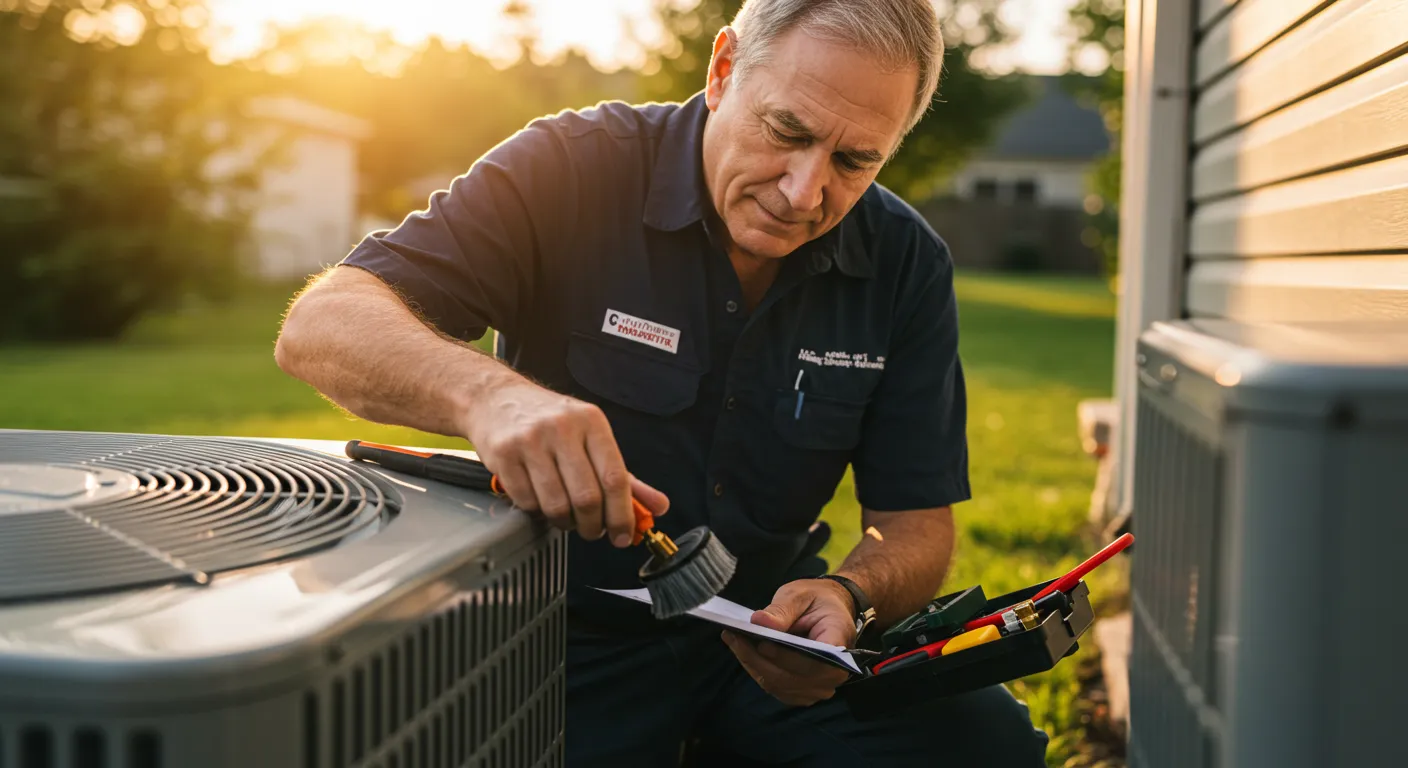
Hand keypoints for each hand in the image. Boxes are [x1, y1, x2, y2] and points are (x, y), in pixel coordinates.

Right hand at [463, 377, 667, 546]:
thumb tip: (659, 506)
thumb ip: (626, 476)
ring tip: (566, 518)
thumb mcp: (591, 438)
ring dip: (565, 523)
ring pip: (556, 505)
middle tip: (592, 531)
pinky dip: (537, 512)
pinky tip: (540, 501)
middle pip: (587, 497)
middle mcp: (562, 428)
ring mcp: (530, 441)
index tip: (622, 535)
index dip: (622, 515)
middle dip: (593, 526)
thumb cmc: (549, 420)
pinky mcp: (503, 454)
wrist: (495, 397)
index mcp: (592, 422)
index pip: (615, 478)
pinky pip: (527, 502)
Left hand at [721, 579, 856, 706]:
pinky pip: (775, 687)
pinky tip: (741, 650)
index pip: (813, 660)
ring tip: (732, 639)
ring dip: (752, 663)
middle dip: (757, 658)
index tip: (761, 643)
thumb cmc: (817, 601)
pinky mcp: (802, 692)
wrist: (829, 612)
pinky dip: (756, 669)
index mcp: (839, 643)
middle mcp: (834, 673)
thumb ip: (782, 609)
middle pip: (790, 677)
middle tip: (733, 636)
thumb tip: (758, 622)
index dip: (786, 657)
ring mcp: (818, 687)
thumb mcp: (801, 595)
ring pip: (778, 684)